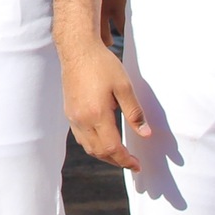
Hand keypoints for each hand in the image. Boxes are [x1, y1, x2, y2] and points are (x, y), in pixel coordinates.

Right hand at [60, 35, 149, 170]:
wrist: (77, 49)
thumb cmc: (102, 65)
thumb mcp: (124, 86)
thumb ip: (135, 113)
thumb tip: (146, 134)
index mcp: (97, 115)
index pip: (113, 148)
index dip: (126, 160)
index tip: (138, 165)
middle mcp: (82, 120)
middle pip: (99, 152)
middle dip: (117, 161)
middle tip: (132, 163)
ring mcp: (73, 116)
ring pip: (88, 147)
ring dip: (104, 155)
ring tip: (119, 154)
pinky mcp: (69, 111)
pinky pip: (81, 137)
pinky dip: (93, 145)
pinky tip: (103, 140)